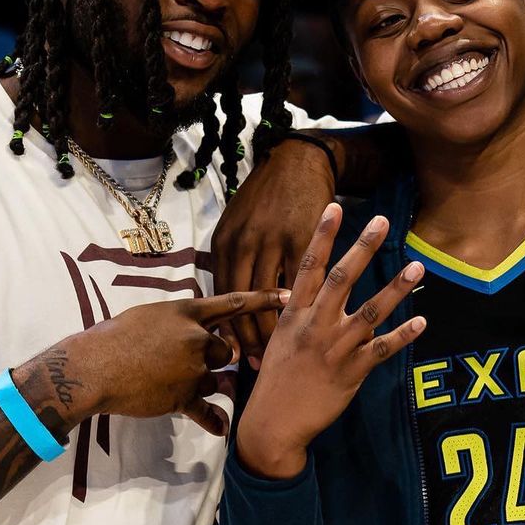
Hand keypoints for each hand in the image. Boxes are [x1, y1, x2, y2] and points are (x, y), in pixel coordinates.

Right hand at [79, 290, 287, 436]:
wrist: (94, 367)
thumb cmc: (114, 337)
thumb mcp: (150, 316)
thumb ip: (178, 321)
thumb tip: (193, 328)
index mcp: (188, 313)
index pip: (233, 304)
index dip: (263, 300)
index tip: (290, 296)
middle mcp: (196, 339)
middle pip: (227, 352)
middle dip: (214, 360)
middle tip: (186, 362)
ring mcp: (192, 370)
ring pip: (217, 380)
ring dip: (204, 384)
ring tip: (173, 382)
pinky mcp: (183, 398)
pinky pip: (207, 412)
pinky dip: (214, 421)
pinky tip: (221, 429)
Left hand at [211, 139, 336, 366]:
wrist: (297, 162)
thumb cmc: (266, 197)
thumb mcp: (237, 225)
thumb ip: (232, 259)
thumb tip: (224, 297)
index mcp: (226, 242)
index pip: (222, 295)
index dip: (227, 327)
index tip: (233, 352)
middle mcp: (244, 243)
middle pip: (242, 303)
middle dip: (247, 337)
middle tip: (253, 363)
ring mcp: (272, 242)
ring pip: (268, 298)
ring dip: (272, 329)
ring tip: (277, 353)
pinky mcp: (301, 240)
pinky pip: (298, 282)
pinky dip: (298, 306)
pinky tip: (303, 325)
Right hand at [236, 205, 424, 477]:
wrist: (273, 423)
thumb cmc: (276, 381)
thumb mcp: (279, 340)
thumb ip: (298, 314)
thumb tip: (311, 292)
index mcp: (294, 315)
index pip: (308, 267)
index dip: (322, 236)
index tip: (334, 207)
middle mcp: (314, 326)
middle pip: (341, 279)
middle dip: (362, 248)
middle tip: (381, 221)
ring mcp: (334, 349)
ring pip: (369, 312)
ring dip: (395, 288)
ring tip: (416, 265)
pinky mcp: (350, 373)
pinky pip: (381, 350)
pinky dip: (402, 336)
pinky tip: (421, 322)